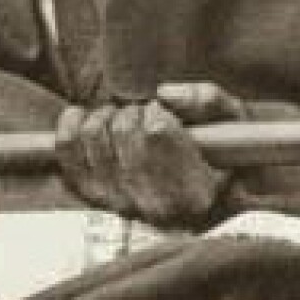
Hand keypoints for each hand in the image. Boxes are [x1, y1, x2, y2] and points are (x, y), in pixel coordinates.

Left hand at [56, 91, 236, 224]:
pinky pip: (67, 148)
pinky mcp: (92, 195)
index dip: (158, 111)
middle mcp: (154, 206)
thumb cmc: (224, 152)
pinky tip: (90, 117)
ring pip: (94, 133)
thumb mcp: (233, 120)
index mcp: (194, 192)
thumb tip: (165, 93)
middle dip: (135, 110)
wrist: (207, 190)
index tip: (167, 115)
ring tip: (127, 122)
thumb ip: (207, 100)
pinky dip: (73, 123)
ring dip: (108, 115)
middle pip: (123, 127)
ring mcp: (120, 203)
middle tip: (147, 118)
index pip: (155, 129)